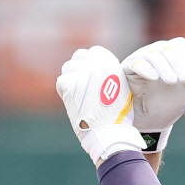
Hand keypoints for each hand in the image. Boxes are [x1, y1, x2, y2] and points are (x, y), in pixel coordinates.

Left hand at [57, 46, 146, 164]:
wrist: (109, 133)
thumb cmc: (117, 118)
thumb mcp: (123, 91)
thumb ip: (111, 77)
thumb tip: (99, 72)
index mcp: (112, 66)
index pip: (95, 52)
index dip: (91, 62)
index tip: (91, 74)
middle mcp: (97, 66)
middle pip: (79, 56)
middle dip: (79, 68)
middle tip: (80, 84)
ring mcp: (83, 74)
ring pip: (68, 68)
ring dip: (70, 79)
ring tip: (77, 94)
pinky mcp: (70, 85)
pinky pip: (61, 83)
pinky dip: (65, 92)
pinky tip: (73, 102)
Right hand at [122, 37, 184, 152]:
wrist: (150, 124)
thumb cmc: (169, 106)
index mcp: (172, 57)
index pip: (180, 44)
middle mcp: (156, 54)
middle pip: (167, 47)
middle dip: (178, 63)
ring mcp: (140, 60)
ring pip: (153, 54)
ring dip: (165, 66)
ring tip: (172, 82)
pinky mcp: (127, 70)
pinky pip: (135, 62)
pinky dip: (145, 67)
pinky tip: (154, 77)